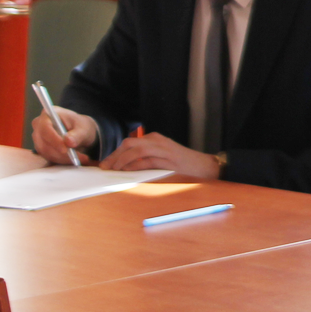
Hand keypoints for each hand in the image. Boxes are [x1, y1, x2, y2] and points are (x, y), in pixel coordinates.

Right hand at [30, 108, 97, 162]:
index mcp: (48, 114)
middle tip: (78, 158)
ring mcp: (38, 138)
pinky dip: (62, 160)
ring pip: (46, 152)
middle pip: (44, 143)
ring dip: (63, 158)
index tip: (65, 150)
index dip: (54, 140)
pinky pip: (48, 157)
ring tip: (81, 159)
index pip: (45, 128)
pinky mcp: (41, 148)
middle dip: (61, 153)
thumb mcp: (84, 128)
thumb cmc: (80, 126)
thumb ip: (77, 134)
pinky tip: (74, 160)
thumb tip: (69, 142)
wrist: (79, 131)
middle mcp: (39, 126)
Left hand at [102, 133, 221, 179]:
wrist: (205, 166)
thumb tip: (124, 167)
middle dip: (114, 156)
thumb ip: (145, 158)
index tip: (106, 164)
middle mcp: (158, 141)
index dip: (115, 153)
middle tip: (105, 167)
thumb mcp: (161, 157)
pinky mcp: (169, 160)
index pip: (129, 143)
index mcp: (155, 139)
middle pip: (129, 144)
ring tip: (114, 170)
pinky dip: (135, 166)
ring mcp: (164, 150)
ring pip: (137, 150)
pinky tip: (128, 172)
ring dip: (122, 161)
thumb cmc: (183, 164)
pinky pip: (147, 161)